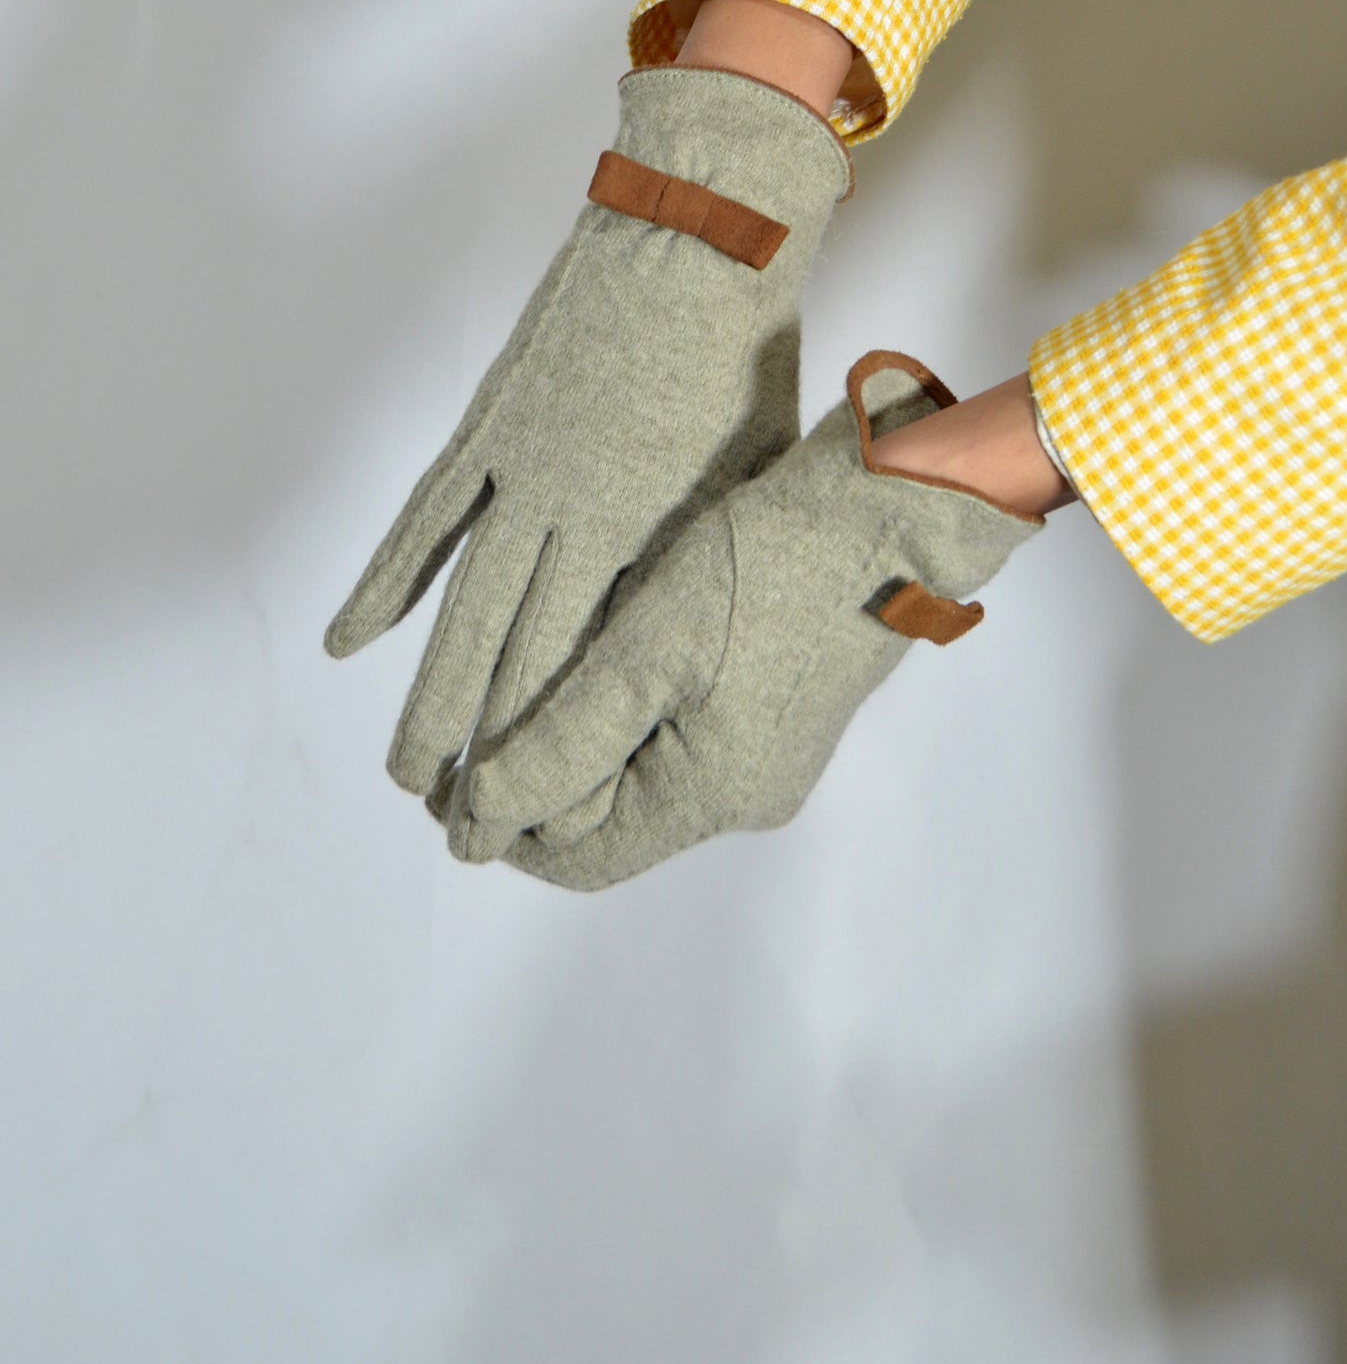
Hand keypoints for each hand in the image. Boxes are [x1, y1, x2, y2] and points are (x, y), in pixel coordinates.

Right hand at [324, 62, 851, 800]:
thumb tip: (665, 636)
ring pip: (461, 605)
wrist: (699, 234)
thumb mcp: (748, 474)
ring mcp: (520, 468)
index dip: (556, 749)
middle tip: (454, 828)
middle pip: (511, 655)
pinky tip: (354, 642)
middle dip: (481, 751)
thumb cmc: (743, 353)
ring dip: (429, 693)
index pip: (586, 667)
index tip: (536, 820)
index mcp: (646, 530)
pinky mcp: (489, 426)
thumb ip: (701, 556)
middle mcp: (571, 514)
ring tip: (404, 772)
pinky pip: (426, 520)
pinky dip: (388, 581)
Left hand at [443, 350, 1042, 888]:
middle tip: (462, 734)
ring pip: (640, 777)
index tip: (436, 783)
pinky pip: (679, 738)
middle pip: (610, 823)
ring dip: (575, 746)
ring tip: (519, 691)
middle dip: (532, 784)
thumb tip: (479, 826)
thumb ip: (561, 744)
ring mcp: (769, 753)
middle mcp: (746, 794)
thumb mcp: (646, 649)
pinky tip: (596, 664)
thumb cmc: (769, 566)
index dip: (498, 829)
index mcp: (713, 796)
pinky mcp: (780, 707)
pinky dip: (624, 717)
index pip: (577, 858)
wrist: (892, 505)